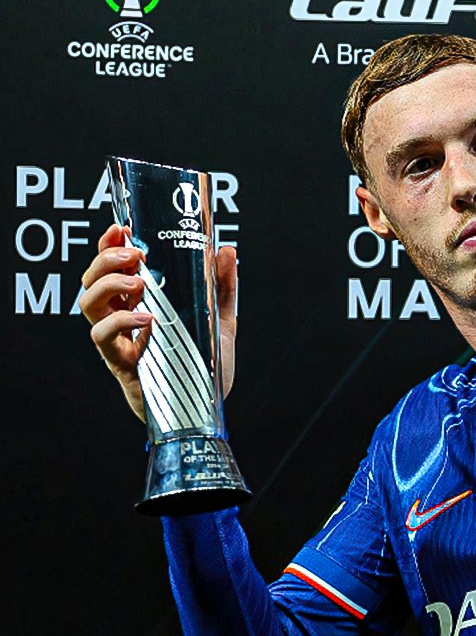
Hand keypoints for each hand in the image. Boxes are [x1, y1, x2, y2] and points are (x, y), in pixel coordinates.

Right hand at [79, 224, 237, 421]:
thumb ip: (221, 287)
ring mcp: (118, 341)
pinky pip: (104, 339)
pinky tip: (147, 318)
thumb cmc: (203, 364)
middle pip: (91, 280)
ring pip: (88, 305)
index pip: (111, 267)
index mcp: (138, 303)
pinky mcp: (121, 364)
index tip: (121, 227)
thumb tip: (227, 250)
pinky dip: (121, 322)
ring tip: (137, 281)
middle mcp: (122, 319)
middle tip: (134, 254)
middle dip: (106, 259)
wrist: (205, 408)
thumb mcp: (218, 320)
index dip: (108, 244)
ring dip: (108, 285)